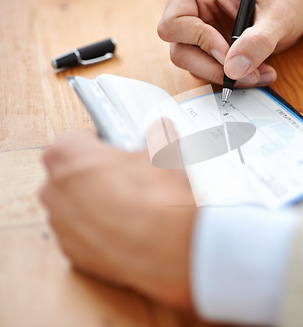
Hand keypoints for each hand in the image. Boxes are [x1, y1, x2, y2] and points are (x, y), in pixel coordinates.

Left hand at [39, 131, 195, 308]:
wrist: (168, 248)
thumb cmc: (157, 200)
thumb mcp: (162, 154)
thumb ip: (157, 134)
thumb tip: (160, 130)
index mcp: (67, 156)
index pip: (74, 138)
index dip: (99, 142)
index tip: (116, 148)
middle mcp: (54, 190)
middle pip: (70, 172)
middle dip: (95, 172)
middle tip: (127, 175)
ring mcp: (61, 225)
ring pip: (75, 205)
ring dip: (96, 202)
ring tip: (131, 203)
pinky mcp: (73, 252)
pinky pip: (82, 233)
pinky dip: (100, 229)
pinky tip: (128, 226)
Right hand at [158, 0, 302, 86]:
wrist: (299, 2)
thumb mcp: (278, 16)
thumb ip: (257, 42)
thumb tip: (234, 69)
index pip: (173, 25)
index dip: (200, 43)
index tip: (229, 53)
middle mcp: (191, 9)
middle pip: (181, 52)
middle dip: (215, 68)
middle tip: (248, 75)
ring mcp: (199, 30)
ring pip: (195, 66)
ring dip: (228, 76)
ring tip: (260, 72)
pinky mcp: (210, 48)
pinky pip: (211, 71)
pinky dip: (234, 77)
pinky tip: (256, 72)